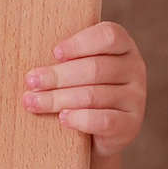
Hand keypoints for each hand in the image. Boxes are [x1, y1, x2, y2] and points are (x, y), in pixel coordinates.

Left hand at [23, 21, 146, 156]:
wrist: (98, 132)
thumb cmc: (80, 89)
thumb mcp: (77, 68)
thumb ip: (66, 58)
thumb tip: (34, 64)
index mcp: (123, 46)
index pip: (108, 36)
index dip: (80, 43)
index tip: (54, 53)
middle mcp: (135, 68)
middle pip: (95, 68)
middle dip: (58, 75)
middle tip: (31, 82)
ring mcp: (136, 97)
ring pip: (94, 95)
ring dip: (58, 99)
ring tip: (33, 102)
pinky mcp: (131, 124)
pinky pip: (104, 120)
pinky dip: (80, 119)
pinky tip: (62, 118)